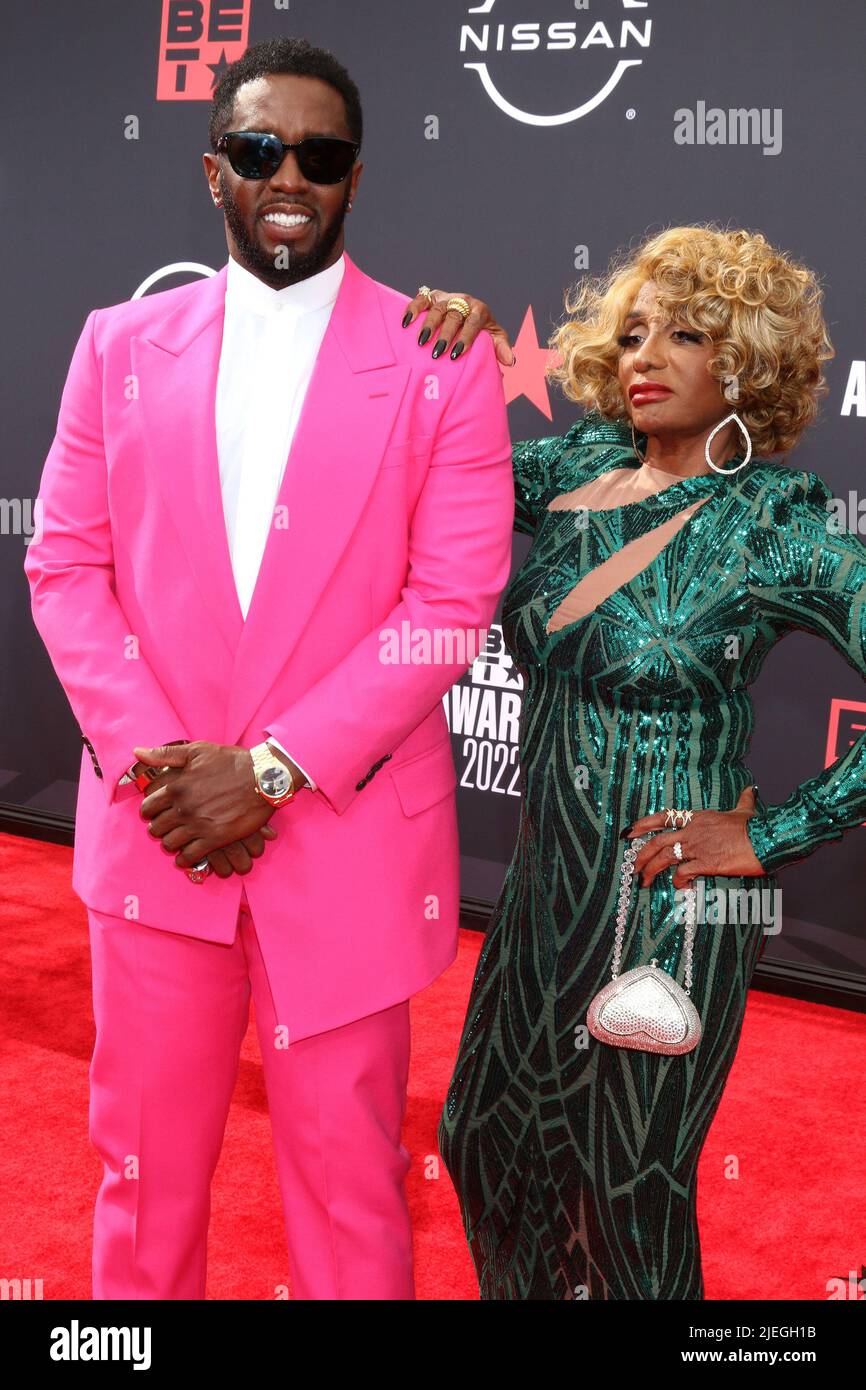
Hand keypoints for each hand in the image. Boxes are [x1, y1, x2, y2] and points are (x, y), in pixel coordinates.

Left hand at [133, 740, 276, 869]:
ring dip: (171, 843)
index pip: (148, 808)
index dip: (149, 811)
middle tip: (166, 827)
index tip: (155, 813)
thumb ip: (165, 754)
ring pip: (170, 843)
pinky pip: (190, 856)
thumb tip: (137, 752)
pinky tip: (187, 854)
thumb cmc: (231, 762)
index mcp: (176, 786)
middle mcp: (184, 808)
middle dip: (159, 828)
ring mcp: (199, 825)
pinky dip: (185, 858)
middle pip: (157, 828)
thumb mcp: (197, 750)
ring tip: (177, 839)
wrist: (263, 777)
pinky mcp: (215, 839)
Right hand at [400, 289, 513, 365]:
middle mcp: (463, 301)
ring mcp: (447, 298)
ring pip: (436, 308)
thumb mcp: (494, 337)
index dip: (465, 337)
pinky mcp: (433, 297)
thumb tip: (510, 361)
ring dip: (428, 325)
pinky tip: (407, 323)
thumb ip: (501, 348)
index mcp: (479, 310)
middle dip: (445, 334)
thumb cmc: (482, 330)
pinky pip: (421, 300)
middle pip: (453, 316)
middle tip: (437, 352)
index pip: (473, 322)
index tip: (457, 353)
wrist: (470, 312)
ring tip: (421, 342)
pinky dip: (413, 309)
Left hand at [627, 786, 765, 888]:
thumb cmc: (757, 827)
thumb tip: (751, 789)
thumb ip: (744, 800)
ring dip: (651, 871)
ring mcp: (698, 847)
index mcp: (698, 817)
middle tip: (633, 868)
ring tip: (644, 882)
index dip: (643, 824)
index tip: (629, 832)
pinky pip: (683, 873)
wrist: (768, 840)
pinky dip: (678, 881)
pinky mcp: (706, 863)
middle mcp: (693, 830)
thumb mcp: (746, 811)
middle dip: (641, 855)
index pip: (664, 817)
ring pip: (665, 858)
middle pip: (658, 841)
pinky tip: (681, 886)